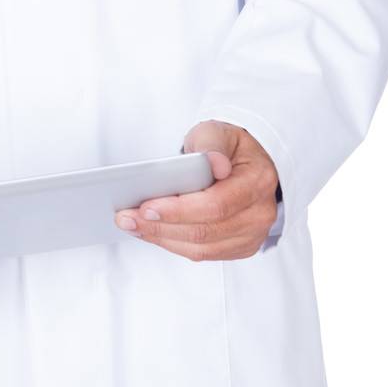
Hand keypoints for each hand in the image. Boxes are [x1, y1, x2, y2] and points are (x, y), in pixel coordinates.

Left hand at [113, 120, 279, 260]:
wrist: (247, 162)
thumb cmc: (228, 147)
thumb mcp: (217, 132)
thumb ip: (212, 143)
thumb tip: (214, 164)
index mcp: (257, 181)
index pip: (215, 205)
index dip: (179, 210)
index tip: (146, 207)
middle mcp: (260, 213)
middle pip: (205, 231)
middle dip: (161, 226)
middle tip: (127, 218)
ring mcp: (253, 234)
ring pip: (202, 248)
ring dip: (162, 238)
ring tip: (133, 225)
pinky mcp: (241, 246)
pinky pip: (204, 254)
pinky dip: (174, 244)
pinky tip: (152, 231)